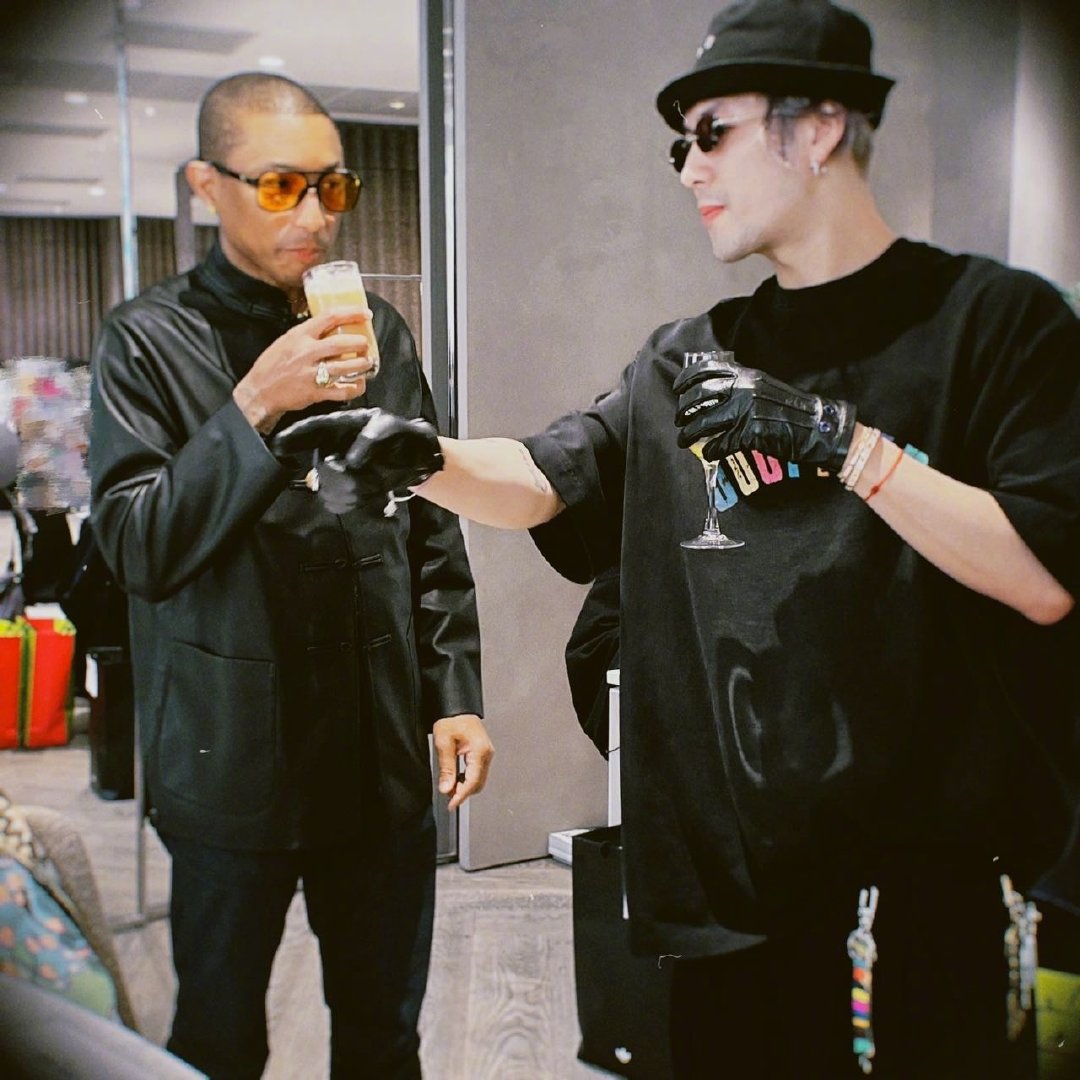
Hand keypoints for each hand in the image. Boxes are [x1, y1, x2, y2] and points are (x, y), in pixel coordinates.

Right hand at [233, 307, 375, 432]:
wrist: (260, 391)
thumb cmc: (272, 365)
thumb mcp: (286, 341)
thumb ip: (307, 334)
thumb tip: (331, 326)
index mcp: (300, 335)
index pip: (330, 317)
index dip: (352, 313)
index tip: (366, 313)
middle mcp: (307, 352)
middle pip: (342, 343)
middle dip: (360, 343)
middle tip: (366, 344)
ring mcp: (311, 373)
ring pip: (346, 367)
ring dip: (362, 364)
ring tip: (366, 362)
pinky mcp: (315, 393)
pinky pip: (343, 391)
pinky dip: (355, 388)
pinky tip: (359, 383)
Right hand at [273, 407, 443, 513]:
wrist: (416, 458)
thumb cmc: (403, 435)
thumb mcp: (392, 428)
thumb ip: (372, 439)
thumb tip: (351, 461)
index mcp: (339, 426)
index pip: (311, 430)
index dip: (292, 438)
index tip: (277, 446)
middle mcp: (331, 447)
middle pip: (323, 468)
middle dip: (350, 477)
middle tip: (374, 474)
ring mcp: (334, 470)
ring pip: (331, 489)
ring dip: (360, 491)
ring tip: (379, 480)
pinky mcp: (341, 490)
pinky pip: (340, 503)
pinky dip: (360, 502)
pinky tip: (373, 492)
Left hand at [432, 714, 493, 810]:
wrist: (456, 706)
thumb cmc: (451, 719)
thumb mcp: (444, 743)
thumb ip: (446, 768)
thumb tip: (446, 788)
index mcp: (480, 750)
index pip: (472, 781)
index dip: (461, 795)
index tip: (451, 805)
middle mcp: (487, 753)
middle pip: (478, 783)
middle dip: (463, 792)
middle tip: (447, 796)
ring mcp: (486, 753)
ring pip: (478, 779)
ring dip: (464, 786)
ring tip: (449, 786)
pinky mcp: (482, 753)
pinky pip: (477, 772)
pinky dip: (467, 779)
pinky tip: (456, 778)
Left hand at [673, 356, 855, 472]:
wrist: (817, 427)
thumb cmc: (790, 410)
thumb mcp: (764, 387)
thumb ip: (740, 386)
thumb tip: (710, 395)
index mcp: (747, 375)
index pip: (708, 369)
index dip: (686, 379)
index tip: (677, 389)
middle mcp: (744, 388)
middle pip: (700, 397)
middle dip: (684, 411)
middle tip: (679, 421)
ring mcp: (747, 410)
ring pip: (705, 422)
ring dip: (689, 434)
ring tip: (684, 440)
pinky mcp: (751, 432)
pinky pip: (721, 443)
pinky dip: (711, 450)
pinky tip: (709, 453)